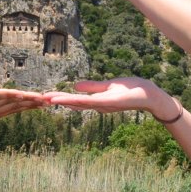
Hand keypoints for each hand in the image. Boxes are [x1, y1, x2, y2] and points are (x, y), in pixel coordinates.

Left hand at [0, 88, 47, 127]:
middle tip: (49, 103)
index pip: (13, 109)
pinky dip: (10, 97)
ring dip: (27, 101)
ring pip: (10, 103)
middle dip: (33, 105)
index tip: (42, 104)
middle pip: (16, 108)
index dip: (29, 106)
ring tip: (41, 99)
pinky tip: (21, 95)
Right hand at [44, 78, 177, 120]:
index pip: (76, 100)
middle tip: (40, 99)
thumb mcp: (108, 86)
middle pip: (74, 104)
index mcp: (97, 101)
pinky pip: (88, 101)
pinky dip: (75, 101)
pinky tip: (65, 99)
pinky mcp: (108, 103)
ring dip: (62, 101)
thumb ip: (93, 86)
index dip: (61, 98)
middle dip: (57, 101)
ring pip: (78, 104)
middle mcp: (98, 105)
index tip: (46, 96)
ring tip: (47, 99)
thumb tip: (75, 86)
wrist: (150, 95)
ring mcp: (102, 105)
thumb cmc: (132, 90)